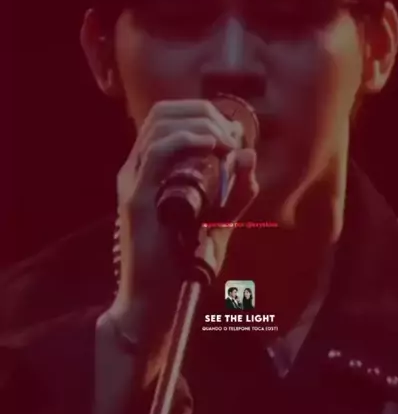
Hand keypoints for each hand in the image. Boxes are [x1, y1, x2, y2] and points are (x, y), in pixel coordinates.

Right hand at [109, 99, 257, 346]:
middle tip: (233, 137)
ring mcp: (133, 181)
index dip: (204, 114)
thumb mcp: (218, 222)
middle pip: (163, 112)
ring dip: (202, 124)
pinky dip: (189, 139)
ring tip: (227, 143)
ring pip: (160, 124)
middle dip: (204, 113)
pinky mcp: (137, 199)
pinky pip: (158, 152)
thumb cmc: (181, 263)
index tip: (235, 136)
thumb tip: (249, 156)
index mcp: (149, 170)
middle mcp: (136, 169)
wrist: (154, 301)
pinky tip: (214, 147)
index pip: (169, 117)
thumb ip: (235, 193)